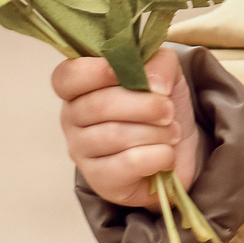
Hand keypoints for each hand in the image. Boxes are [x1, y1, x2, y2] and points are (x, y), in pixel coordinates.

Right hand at [52, 47, 201, 208]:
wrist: (177, 149)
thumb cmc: (159, 105)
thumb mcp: (164, 73)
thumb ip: (158, 63)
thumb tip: (155, 84)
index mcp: (79, 87)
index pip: (66, 77)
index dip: (93, 72)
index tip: (123, 72)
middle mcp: (72, 118)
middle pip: (98, 106)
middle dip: (144, 105)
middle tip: (169, 110)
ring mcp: (81, 151)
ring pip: (115, 135)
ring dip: (155, 132)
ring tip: (172, 133)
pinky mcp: (99, 179)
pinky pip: (127, 164)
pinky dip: (157, 156)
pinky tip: (167, 154)